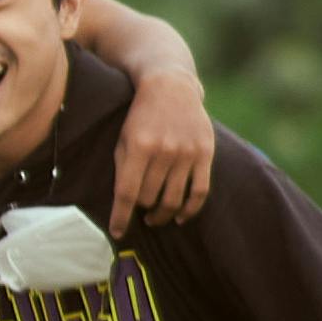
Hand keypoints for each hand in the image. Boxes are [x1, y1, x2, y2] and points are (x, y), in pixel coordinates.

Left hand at [117, 61, 219, 224]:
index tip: (117, 232)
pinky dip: (190, 210)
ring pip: (173, 199)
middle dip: (142, 210)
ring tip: (155, 218)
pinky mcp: (205, 153)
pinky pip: (200, 191)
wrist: (171, 88)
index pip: (127, 192)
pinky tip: (180, 217)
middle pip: (150, 198)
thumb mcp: (123, 138)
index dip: (121, 217)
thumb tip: (123, 204)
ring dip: (163, 215)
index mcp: (139, 146)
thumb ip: (123, 168)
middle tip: (140, 214)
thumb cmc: (140, 117)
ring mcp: (186, 153)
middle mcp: (164, 151)